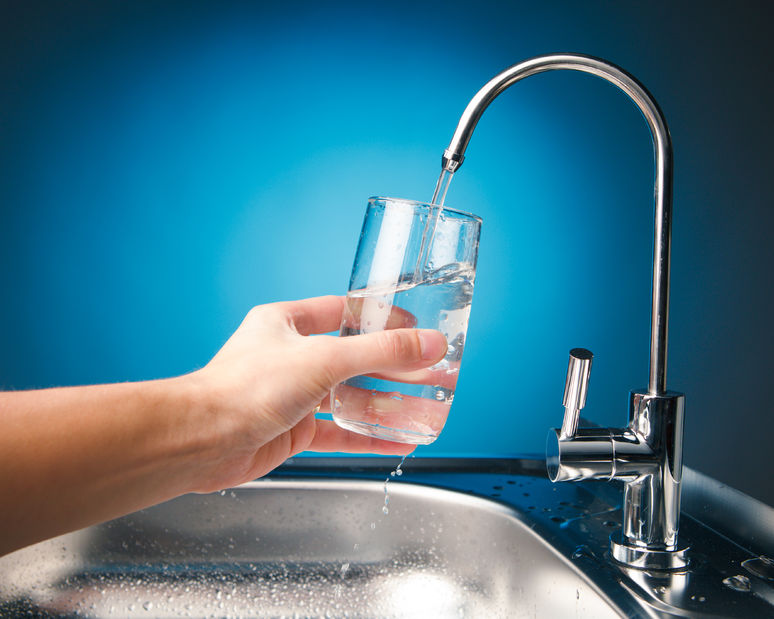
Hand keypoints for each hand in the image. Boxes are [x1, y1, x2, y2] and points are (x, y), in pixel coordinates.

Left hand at [184, 295, 447, 491]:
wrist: (203, 441)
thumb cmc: (245, 389)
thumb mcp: (324, 359)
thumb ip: (380, 351)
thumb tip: (428, 344)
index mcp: (287, 323)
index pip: (343, 312)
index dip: (381, 318)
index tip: (414, 327)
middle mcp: (290, 356)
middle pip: (352, 357)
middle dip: (392, 367)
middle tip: (429, 372)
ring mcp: (292, 395)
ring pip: (348, 397)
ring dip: (385, 404)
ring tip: (424, 407)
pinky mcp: (293, 430)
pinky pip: (340, 432)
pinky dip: (368, 437)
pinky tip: (398, 442)